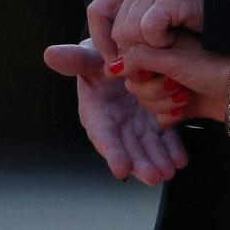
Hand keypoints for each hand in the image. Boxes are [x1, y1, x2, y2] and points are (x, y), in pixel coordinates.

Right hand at [43, 39, 188, 185]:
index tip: (120, 169)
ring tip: (169, 171)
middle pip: (129, 148)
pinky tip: (180, 159)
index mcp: (96, 113)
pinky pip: (164, 137)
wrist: (121, 57)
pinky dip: (172, 148)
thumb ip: (74, 60)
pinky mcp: (154, 120)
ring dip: (158, 160)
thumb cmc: (101, 59)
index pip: (103, 135)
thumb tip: (50, 53)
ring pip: (148, 147)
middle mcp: (116, 125)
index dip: (111, 152)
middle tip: (154, 176)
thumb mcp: (89, 57)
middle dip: (141, 164)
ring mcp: (137, 125)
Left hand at [87, 0, 205, 63]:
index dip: (102, 40)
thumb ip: (128, 33)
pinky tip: (177, 38)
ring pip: (130, 32)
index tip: (119, 60)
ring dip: (151, 48)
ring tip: (172, 41)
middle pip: (116, 28)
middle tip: (157, 54)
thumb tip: (101, 68)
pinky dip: (162, 43)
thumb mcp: (156, 17)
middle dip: (133, 51)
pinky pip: (148, 31)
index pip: (97, 11)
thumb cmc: (195, 16)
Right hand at [123, 32, 229, 125]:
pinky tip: (185, 113)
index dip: (136, 70)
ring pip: (144, 103)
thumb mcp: (172, 56)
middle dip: (152, 89)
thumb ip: (138, 58)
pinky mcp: (179, 103)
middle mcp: (162, 62)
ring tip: (184, 96)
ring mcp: (170, 83)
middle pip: (134, 84)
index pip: (127, 59)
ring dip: (162, 103)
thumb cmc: (212, 66)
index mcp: (159, 43)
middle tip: (176, 84)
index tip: (152, 71)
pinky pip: (157, 119)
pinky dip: (169, 119)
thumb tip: (110, 66)